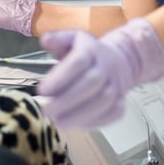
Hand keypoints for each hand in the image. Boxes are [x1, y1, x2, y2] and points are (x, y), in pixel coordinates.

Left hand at [37, 18, 163, 127]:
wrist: (121, 59)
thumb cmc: (88, 52)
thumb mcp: (72, 39)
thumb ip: (57, 40)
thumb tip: (45, 40)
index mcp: (91, 50)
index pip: (78, 62)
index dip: (60, 78)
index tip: (41, 90)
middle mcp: (107, 67)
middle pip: (90, 83)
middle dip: (66, 100)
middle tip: (46, 110)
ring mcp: (117, 85)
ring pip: (103, 101)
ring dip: (79, 115)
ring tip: (57, 121)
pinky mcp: (122, 101)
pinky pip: (112, 114)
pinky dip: (94, 122)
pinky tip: (76, 124)